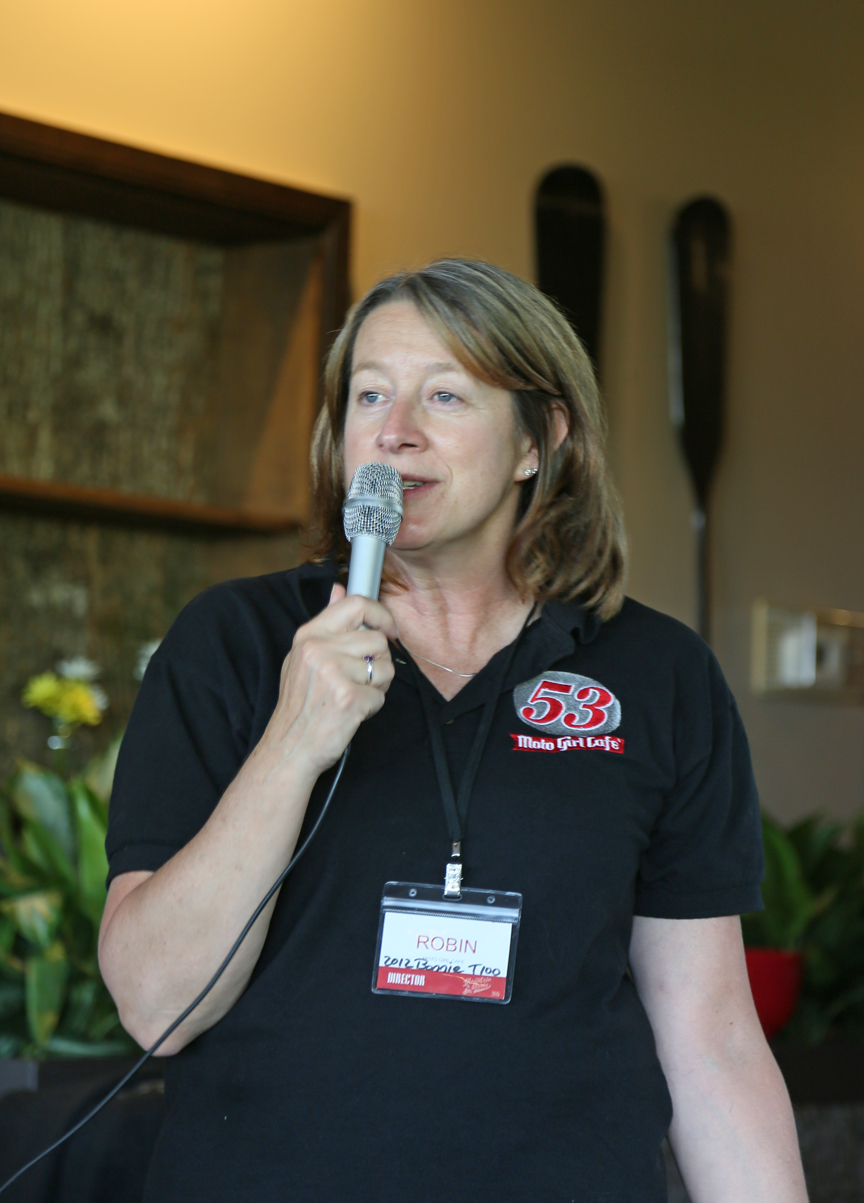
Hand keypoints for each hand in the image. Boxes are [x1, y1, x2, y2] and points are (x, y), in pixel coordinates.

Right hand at [260, 585, 397, 777]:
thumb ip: (326, 623)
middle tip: (362, 680)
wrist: (289, 748)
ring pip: (386, 668)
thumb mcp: (303, 656)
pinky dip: (372, 707)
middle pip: (378, 640)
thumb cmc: (300, 705)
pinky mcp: (349, 698)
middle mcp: (320, 649)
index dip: (380, 614)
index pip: (356, 604)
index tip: (388, 629)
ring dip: (378, 686)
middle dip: (379, 663)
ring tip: (354, 696)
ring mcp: (334, 673)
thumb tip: (340, 588)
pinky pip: (381, 696)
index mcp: (310, 635)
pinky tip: (352, 712)